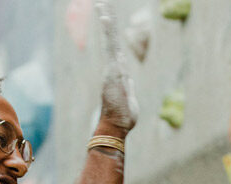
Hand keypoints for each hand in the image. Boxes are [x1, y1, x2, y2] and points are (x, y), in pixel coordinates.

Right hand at [96, 0, 138, 133]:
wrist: (116, 125)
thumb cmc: (124, 117)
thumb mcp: (128, 99)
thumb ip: (127, 89)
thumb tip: (127, 85)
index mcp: (119, 71)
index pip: (115, 47)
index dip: (111, 33)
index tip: (108, 19)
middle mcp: (114, 65)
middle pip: (110, 38)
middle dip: (107, 21)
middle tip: (101, 4)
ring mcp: (112, 66)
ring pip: (109, 39)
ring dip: (106, 20)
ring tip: (101, 4)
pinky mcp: (112, 68)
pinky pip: (109, 46)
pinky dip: (106, 31)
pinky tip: (104, 17)